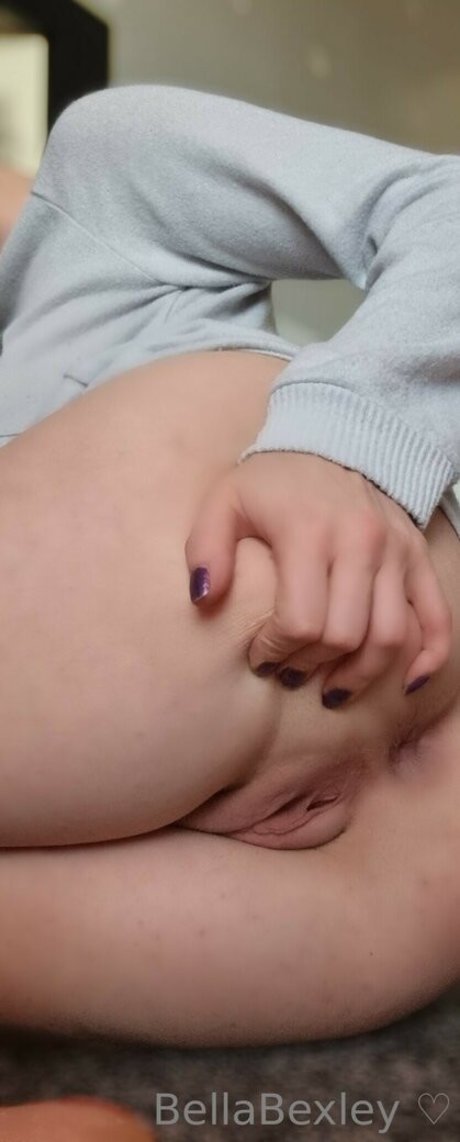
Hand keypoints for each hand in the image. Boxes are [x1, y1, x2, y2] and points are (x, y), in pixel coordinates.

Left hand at [184, 452, 451, 704]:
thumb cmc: (273, 481)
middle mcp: (361, 542)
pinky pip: (438, 616)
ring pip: (390, 636)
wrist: (334, 437)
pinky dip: (429, 656)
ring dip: (360, 674)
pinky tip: (407, 684)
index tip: (259, 657)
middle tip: (288, 671)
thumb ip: (206, 548)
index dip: (277, 651)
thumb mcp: (226, 501)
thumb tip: (203, 599)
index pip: (301, 620)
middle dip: (311, 665)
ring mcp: (396, 551)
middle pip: (345, 635)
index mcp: (309, 531)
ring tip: (331, 689)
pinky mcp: (417, 556)